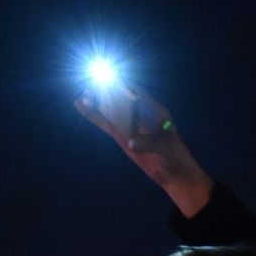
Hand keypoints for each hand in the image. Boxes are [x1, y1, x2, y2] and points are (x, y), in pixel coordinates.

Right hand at [74, 88, 215, 217]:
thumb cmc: (175, 157)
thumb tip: (130, 142)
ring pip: (110, 109)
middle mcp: (140, 114)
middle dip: (106, 93)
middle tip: (91, 91)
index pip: (137, 93)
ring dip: (97, 102)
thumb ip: (149, 143)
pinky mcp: (122, 135)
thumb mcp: (165, 148)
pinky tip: (80, 105)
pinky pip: (106, 122)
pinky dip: (94, 115)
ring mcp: (130, 124)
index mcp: (154, 111)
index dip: (123, 86)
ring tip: (82, 96)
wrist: (174, 174)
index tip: (108, 81)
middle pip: (121, 98)